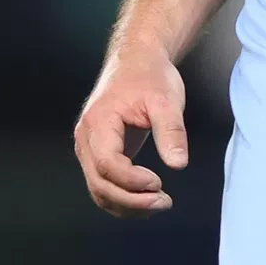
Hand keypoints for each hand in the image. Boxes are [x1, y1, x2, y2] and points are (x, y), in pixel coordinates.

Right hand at [73, 41, 189, 217]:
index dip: (132, 181)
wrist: (137, 59)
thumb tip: (178, 164)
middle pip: (99, 183)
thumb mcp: (166, 100)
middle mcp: (87, 137)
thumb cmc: (149, 75)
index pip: (107, 163)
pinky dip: (123, 199)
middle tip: (164, 202)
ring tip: (160, 203)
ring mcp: (90, 147)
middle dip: (131, 200)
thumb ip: (171, 131)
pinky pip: (104, 185)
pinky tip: (147, 199)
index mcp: (99, 121)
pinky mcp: (99, 153)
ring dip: (127, 205)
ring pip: (99, 190)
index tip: (159, 183)